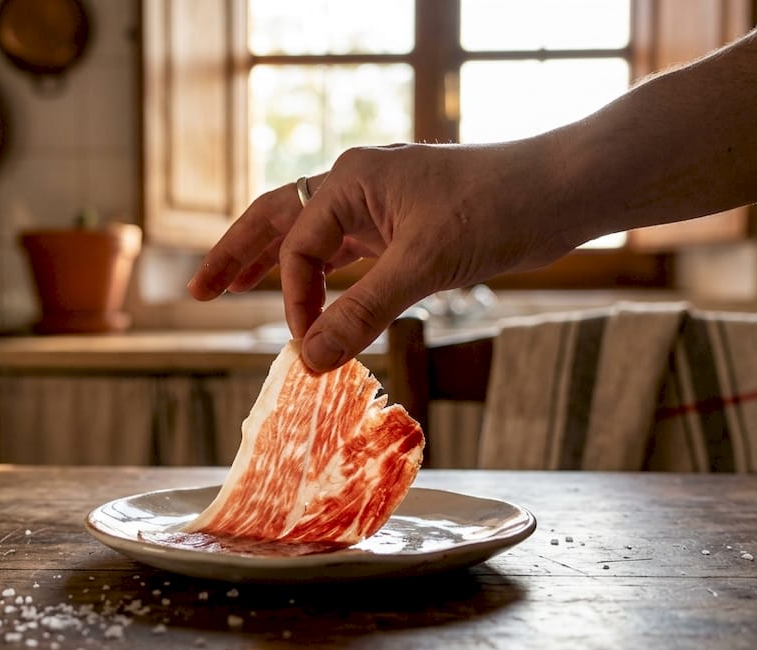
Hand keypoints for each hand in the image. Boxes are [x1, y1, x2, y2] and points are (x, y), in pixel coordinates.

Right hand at [188, 142, 584, 370]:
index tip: (309, 345)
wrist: (559, 191)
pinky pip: (346, 246)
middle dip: (237, 254)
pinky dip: (321, 270)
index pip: (298, 245)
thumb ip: (363, 312)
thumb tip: (308, 361)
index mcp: (352, 179)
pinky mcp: (404, 221)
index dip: (295, 299)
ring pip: (309, 231)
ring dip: (272, 260)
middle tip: (197, 290)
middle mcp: (357, 183)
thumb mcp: (423, 265)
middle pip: (277, 217)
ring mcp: (380, 201)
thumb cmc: (496, 211)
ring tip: (231, 286)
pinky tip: (310, 290)